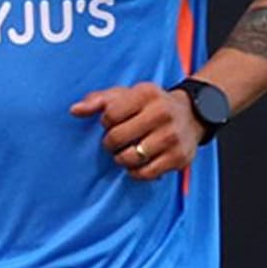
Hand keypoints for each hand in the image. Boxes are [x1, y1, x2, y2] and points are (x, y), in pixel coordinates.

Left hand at [69, 81, 201, 180]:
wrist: (192, 115)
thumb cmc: (150, 105)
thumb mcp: (127, 95)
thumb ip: (98, 100)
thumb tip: (74, 110)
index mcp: (146, 94)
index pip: (110, 115)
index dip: (105, 123)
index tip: (112, 123)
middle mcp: (162, 113)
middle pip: (117, 138)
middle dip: (110, 143)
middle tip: (116, 142)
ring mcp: (172, 137)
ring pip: (130, 158)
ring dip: (121, 159)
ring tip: (126, 152)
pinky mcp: (179, 158)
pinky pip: (145, 173)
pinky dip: (135, 172)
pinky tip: (137, 163)